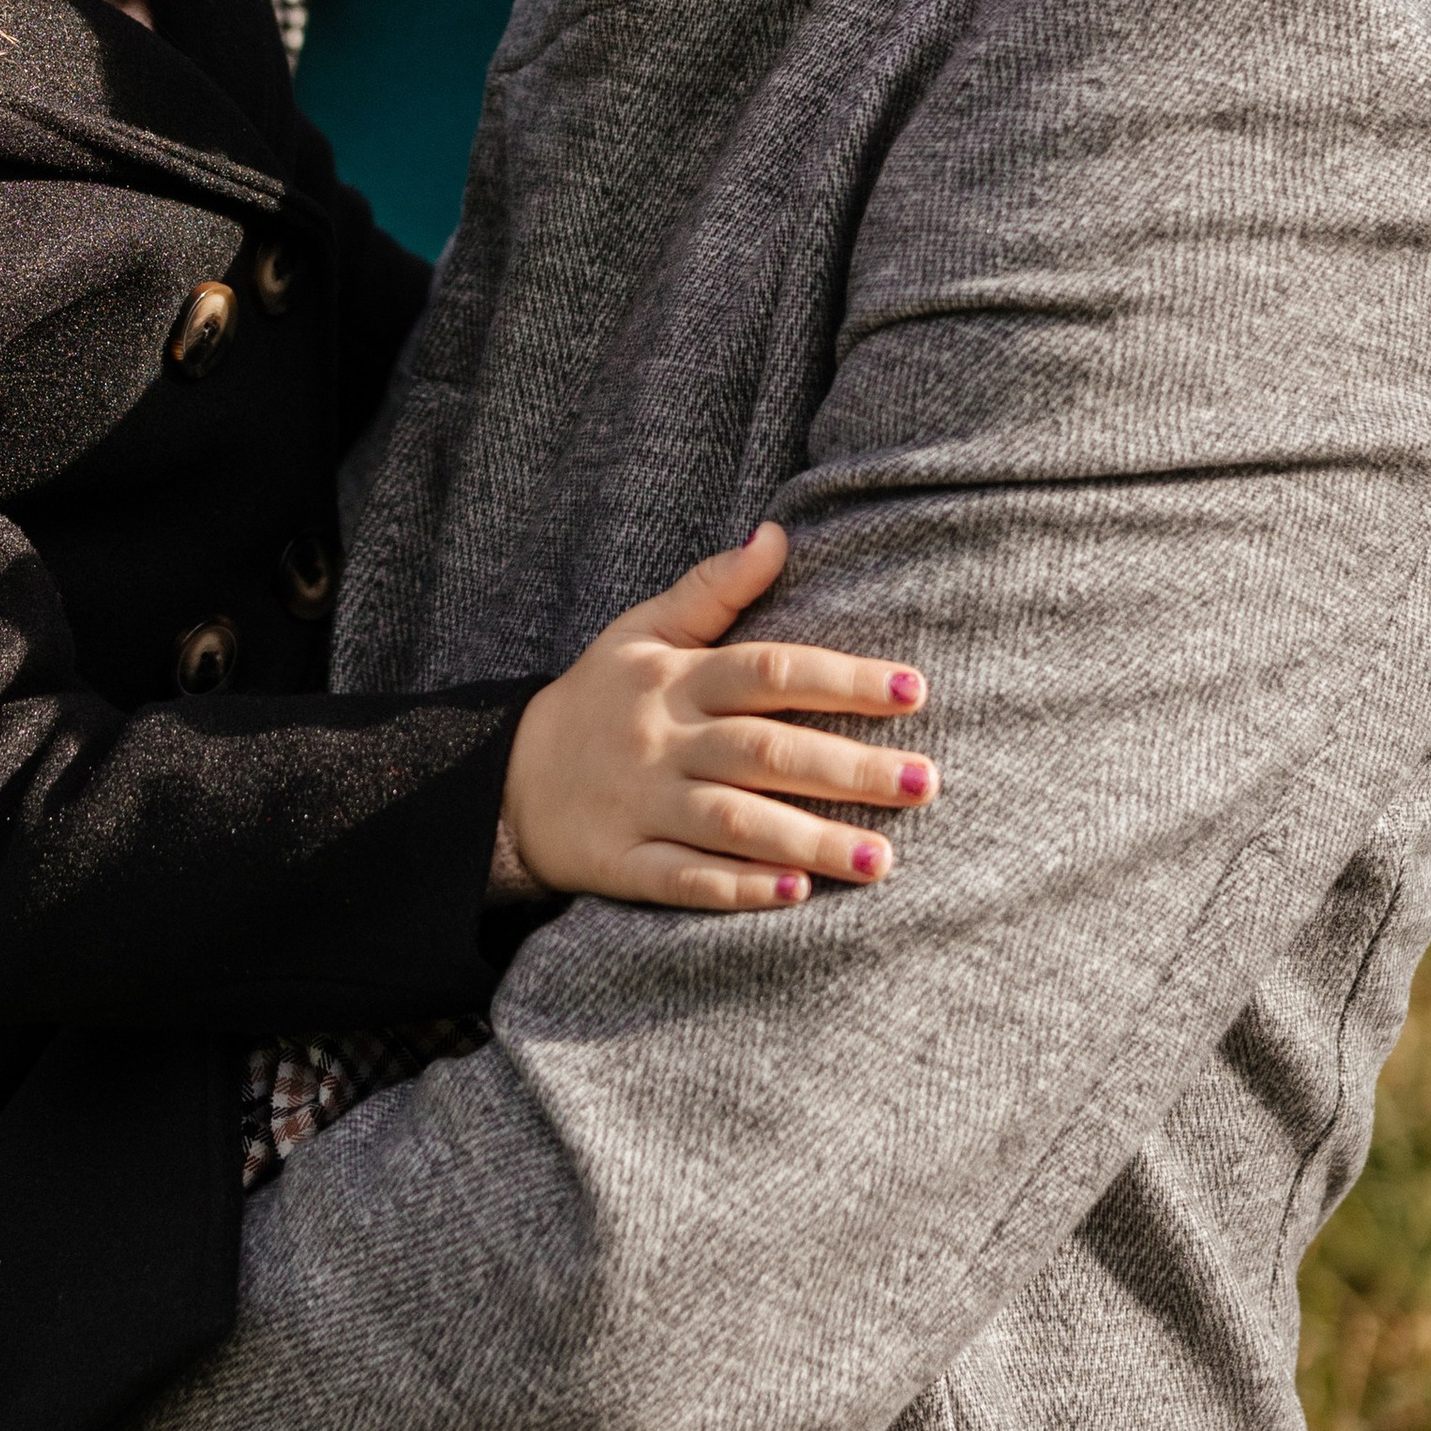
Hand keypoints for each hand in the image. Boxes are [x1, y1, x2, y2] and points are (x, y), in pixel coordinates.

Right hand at [498, 525, 933, 914]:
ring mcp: (641, 805)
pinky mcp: (623, 864)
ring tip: (882, 859)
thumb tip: (778, 534)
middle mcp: (662, 741)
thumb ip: (713, 589)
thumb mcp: (641, 630)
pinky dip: (737, 888)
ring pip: (733, 822)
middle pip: (764, 752)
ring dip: (809, 840)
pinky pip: (684, 879)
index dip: (842, 679)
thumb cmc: (599, 700)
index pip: (769, 671)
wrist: (505, 781)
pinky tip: (795, 895)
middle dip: (849, 769)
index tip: (914, 691)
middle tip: (925, 783)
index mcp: (675, 679)